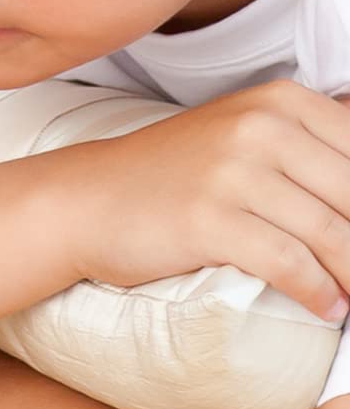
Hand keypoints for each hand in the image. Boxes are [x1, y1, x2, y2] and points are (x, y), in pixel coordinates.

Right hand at [48, 79, 349, 322]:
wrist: (84, 200)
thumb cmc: (170, 177)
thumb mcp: (243, 137)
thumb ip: (311, 149)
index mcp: (282, 102)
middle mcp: (262, 126)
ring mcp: (233, 171)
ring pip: (334, 234)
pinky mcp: (209, 218)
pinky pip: (290, 263)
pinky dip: (318, 293)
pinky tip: (326, 307)